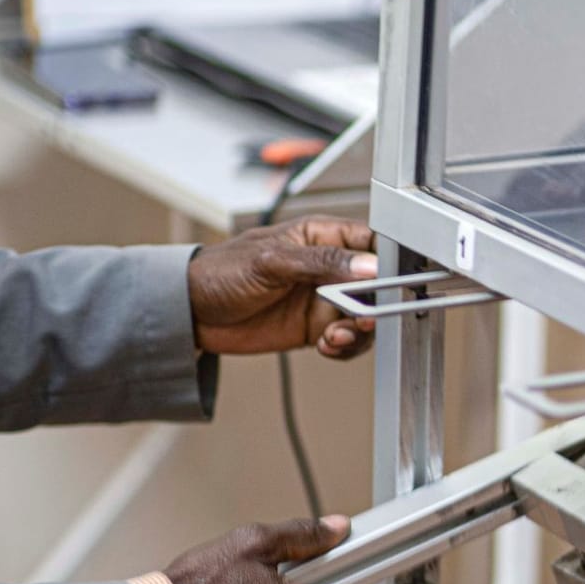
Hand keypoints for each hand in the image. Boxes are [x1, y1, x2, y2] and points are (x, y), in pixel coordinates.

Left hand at [188, 215, 378, 357]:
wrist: (190, 312)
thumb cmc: (220, 271)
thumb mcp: (271, 261)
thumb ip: (321, 262)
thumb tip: (367, 266)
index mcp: (321, 236)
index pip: (371, 243)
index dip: (388, 261)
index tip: (394, 281)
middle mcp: (329, 267)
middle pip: (376, 284)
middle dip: (376, 303)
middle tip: (365, 317)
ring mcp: (324, 299)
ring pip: (365, 315)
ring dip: (358, 331)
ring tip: (336, 337)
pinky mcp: (316, 327)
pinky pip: (346, 339)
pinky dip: (344, 347)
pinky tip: (326, 346)